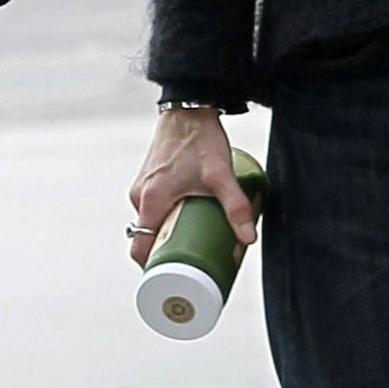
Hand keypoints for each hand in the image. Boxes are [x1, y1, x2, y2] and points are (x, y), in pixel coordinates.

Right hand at [127, 108, 256, 267]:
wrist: (188, 107)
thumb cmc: (200, 138)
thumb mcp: (221, 174)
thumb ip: (235, 206)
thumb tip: (248, 239)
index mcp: (152, 200)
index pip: (141, 248)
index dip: (152, 270)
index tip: (171, 281)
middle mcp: (140, 196)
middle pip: (146, 239)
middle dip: (166, 255)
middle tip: (190, 266)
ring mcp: (141, 187)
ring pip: (149, 223)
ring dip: (166, 235)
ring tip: (191, 245)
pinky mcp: (147, 179)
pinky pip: (151, 209)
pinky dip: (163, 220)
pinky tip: (182, 221)